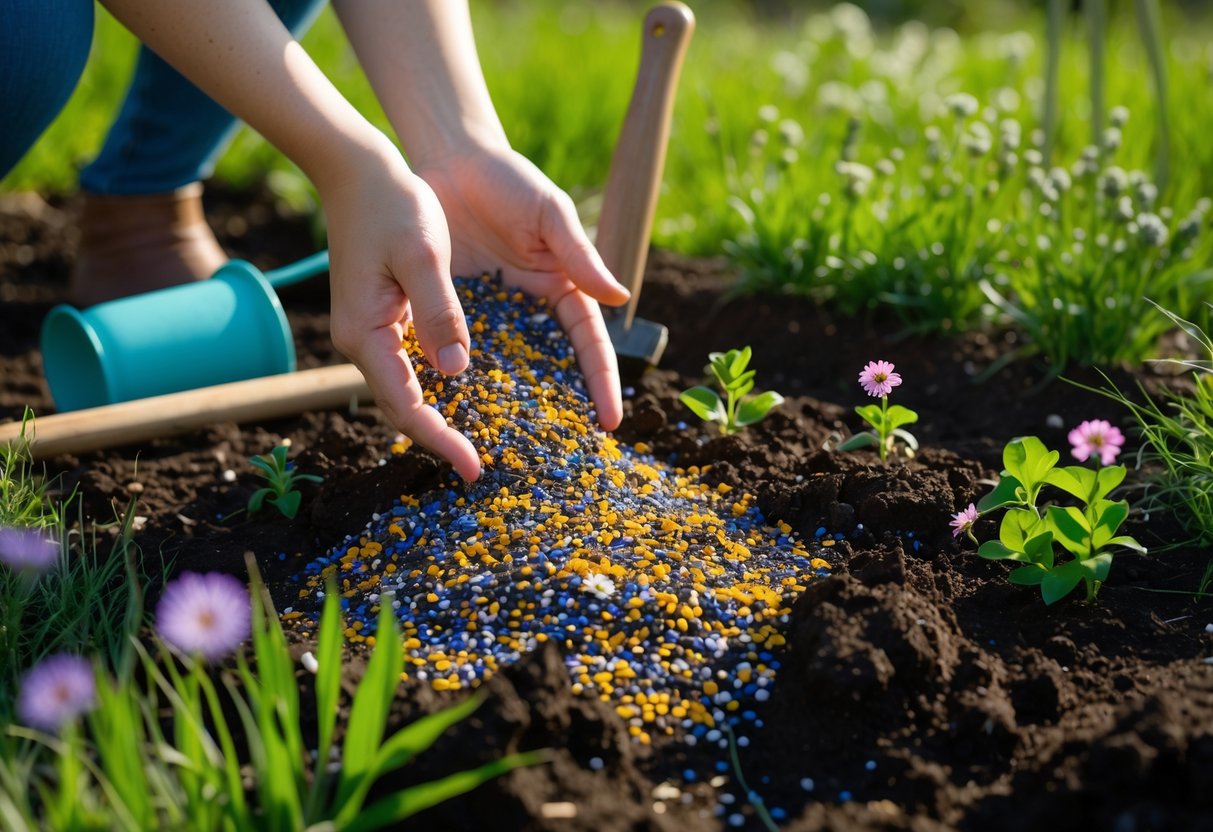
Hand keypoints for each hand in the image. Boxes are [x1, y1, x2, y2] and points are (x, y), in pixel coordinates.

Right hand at [320, 140, 482, 480]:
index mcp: (366, 332)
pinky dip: (433, 389)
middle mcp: (362, 340)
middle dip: (438, 439)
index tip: (473, 468)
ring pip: (403, 391)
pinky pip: (407, 368)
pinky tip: (462, 397)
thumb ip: (440, 312)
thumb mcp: (423, 255)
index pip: (405, 406)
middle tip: (478, 468)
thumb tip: (456, 371)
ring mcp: (369, 331)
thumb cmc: (394, 205)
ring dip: (435, 419)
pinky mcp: (383, 318)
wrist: (359, 172)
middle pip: (400, 408)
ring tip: (474, 442)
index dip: (439, 440)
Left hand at [415, 146, 630, 429]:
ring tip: (507, 444)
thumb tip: (620, 299)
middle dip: (561, 406)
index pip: (591, 343)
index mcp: (564, 287)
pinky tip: (456, 409)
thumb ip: (580, 254)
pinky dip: (459, 379)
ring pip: (504, 366)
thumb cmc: (509, 180)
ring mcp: (492, 312)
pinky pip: (457, 351)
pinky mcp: (452, 309)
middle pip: (551, 366)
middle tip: (565, 449)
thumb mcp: (550, 213)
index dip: (601, 380)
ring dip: (507, 402)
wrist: (450, 160)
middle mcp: (531, 308)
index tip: (609, 420)